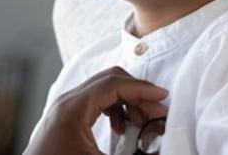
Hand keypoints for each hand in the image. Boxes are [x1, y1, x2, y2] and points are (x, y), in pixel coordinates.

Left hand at [24, 67, 168, 154]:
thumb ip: (132, 154)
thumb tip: (155, 150)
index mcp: (73, 108)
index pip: (114, 84)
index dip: (142, 89)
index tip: (162, 99)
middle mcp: (67, 101)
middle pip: (110, 80)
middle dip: (137, 93)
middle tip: (157, 113)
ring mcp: (65, 106)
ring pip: (104, 89)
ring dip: (127, 102)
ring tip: (141, 124)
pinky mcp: (66, 115)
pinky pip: (95, 100)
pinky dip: (114, 109)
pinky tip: (121, 129)